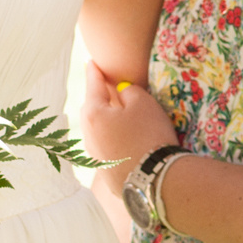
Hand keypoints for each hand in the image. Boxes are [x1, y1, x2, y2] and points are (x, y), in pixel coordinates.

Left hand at [79, 61, 180, 190]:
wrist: (154, 180)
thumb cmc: (148, 134)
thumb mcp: (142, 103)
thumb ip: (128, 91)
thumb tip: (121, 93)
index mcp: (93, 114)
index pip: (93, 85)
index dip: (94, 72)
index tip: (91, 62)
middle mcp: (88, 135)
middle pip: (91, 109)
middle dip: (98, 97)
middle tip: (105, 87)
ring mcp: (95, 156)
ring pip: (97, 129)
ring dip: (105, 119)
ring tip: (116, 112)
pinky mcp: (106, 172)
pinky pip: (106, 147)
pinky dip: (112, 138)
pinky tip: (123, 138)